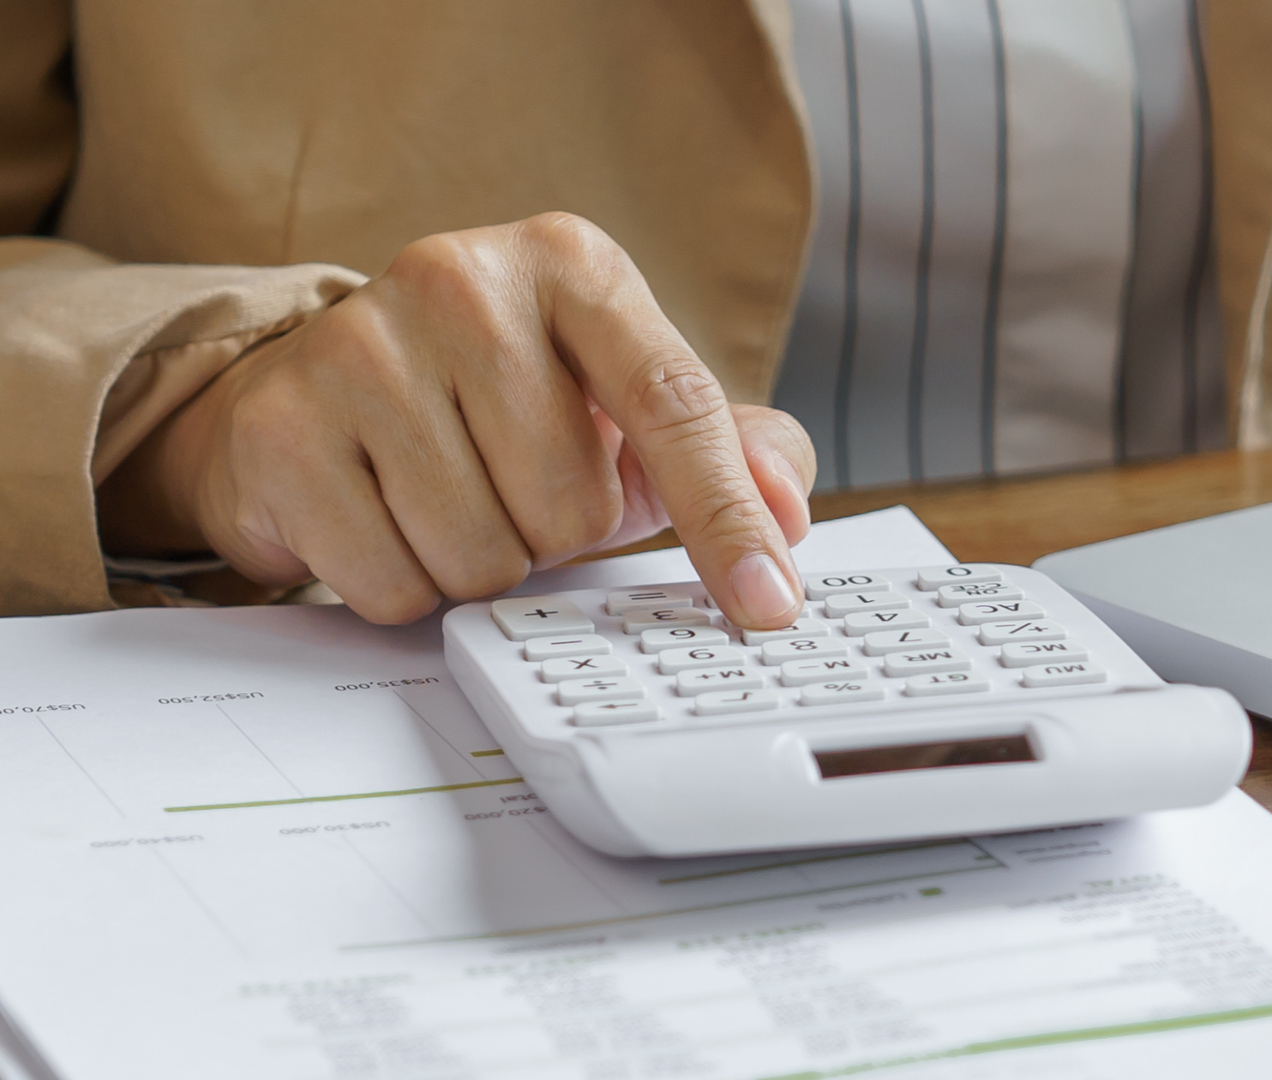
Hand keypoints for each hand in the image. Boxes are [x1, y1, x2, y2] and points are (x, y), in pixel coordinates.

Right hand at [98, 213, 815, 627]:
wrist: (313, 396)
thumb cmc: (494, 408)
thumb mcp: (623, 412)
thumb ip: (730, 451)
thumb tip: (787, 515)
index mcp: (571, 264)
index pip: (676, 403)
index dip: (727, 518)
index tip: (768, 607)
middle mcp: (462, 278)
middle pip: (572, 508)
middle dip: (553, 534)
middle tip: (510, 486)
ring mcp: (362, 343)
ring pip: (482, 556)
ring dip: (478, 564)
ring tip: (445, 499)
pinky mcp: (284, 423)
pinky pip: (391, 582)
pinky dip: (401, 584)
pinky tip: (381, 518)